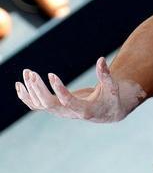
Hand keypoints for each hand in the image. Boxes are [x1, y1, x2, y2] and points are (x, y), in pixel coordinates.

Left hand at [15, 56, 143, 123]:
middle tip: (32, 73)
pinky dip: (26, 96)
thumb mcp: (112, 88)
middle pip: (48, 104)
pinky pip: (36, 105)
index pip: (67, 102)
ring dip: (31, 89)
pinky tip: (20, 85)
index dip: (58, 89)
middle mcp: (69, 114)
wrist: (106, 113)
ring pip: (39, 104)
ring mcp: (60, 112)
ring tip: (28, 72)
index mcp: (85, 110)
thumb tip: (101, 59)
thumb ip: (106, 75)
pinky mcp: (55, 109)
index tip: (51, 74)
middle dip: (38, 88)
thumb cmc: (110, 99)